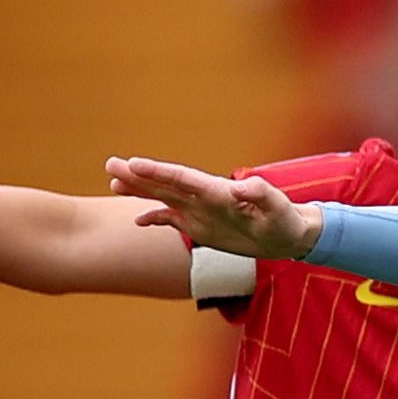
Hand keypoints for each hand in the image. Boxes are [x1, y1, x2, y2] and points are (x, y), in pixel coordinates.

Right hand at [106, 155, 320, 258]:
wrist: (288, 234)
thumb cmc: (285, 219)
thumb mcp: (277, 208)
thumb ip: (261, 194)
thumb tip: (242, 187)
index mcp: (217, 191)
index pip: (183, 178)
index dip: (158, 171)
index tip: (133, 164)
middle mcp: (203, 197)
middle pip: (165, 183)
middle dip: (138, 175)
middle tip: (110, 164)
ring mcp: (200, 211)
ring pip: (163, 197)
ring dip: (139, 190)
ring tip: (112, 181)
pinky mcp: (201, 226)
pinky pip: (172, 220)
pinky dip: (155, 218)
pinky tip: (137, 220)